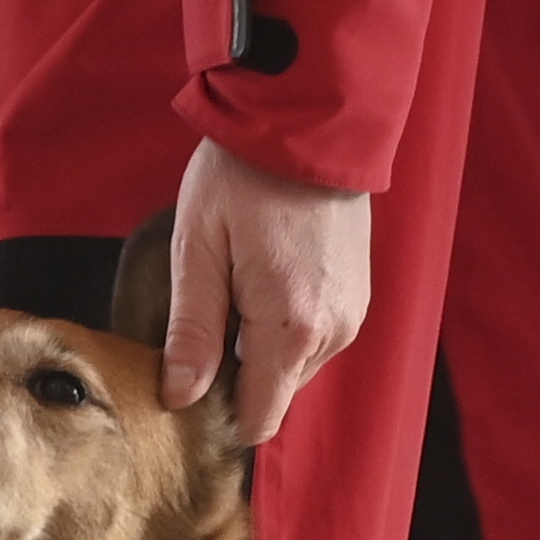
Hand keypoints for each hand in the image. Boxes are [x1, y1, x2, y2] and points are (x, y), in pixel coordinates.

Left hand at [157, 138, 372, 446]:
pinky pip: (314, 336)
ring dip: (261, 345)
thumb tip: (180, 397)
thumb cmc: (244, 175)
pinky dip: (285, 323)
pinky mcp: (359, 296)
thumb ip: (190, 330)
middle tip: (206, 311)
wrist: (309, 119)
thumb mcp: (197, 248)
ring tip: (237, 284)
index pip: (258, 419)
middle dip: (236, 371)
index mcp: (291, 328)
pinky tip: (266, 275)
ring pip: (294, 366)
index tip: (187, 382)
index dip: (217, 414)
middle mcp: (333, 333)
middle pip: (274, 392)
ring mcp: (353, 314)